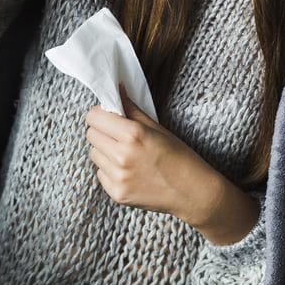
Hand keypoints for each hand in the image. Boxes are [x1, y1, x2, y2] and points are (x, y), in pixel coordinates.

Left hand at [85, 87, 259, 244]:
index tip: (109, 115)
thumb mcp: (157, 128)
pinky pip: (100, 174)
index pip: (94, 117)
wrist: (193, 193)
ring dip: (105, 151)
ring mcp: (118, 177)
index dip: (100, 114)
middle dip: (102, 131)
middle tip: (118, 134)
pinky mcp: (117, 194)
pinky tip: (129, 170)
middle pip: (91, 135)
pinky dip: (110, 170)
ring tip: (126, 154)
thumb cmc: (180, 158)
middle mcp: (122, 156)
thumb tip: (117, 90)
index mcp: (133, 135)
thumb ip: (131, 109)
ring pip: (94, 154)